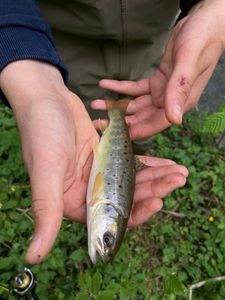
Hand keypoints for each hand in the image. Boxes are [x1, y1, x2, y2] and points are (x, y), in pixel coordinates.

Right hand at [0, 61, 187, 264]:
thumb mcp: (46, 172)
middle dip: (154, 190)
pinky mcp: (107, 154)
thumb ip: (46, 212)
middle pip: (127, 197)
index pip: (110, 219)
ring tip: (179, 171)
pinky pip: (130, 162)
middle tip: (178, 179)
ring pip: (132, 180)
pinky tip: (166, 163)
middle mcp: (88, 190)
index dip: (136, 215)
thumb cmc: (41, 133)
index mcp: (73, 201)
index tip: (158, 202)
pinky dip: (148, 163)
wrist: (46, 98)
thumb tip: (33, 258)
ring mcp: (99, 171)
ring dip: (156, 177)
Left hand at [92, 0, 224, 138]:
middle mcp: (170, 101)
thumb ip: (180, 90)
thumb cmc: (203, 40)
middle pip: (142, 117)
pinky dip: (121, 86)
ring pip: (136, 103)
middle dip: (120, 121)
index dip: (136, 130)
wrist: (204, 22)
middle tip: (98, 121)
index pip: (156, 124)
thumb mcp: (189, 63)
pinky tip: (106, 83)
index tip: (115, 136)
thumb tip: (175, 120)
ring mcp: (163, 92)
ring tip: (96, 103)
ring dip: (117, 104)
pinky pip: (136, 87)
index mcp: (181, 102)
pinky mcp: (157, 81)